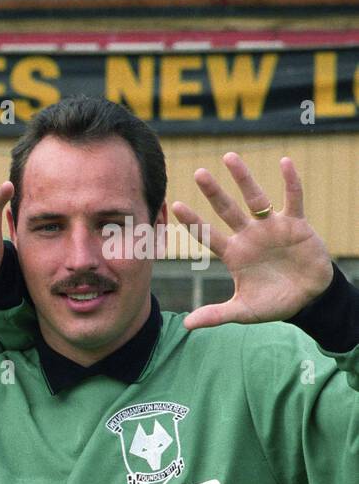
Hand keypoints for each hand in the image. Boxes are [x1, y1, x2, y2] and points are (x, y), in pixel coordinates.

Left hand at [173, 154, 332, 329]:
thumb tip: (186, 325)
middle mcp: (249, 236)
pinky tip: (284, 161)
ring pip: (256, 198)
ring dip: (244, 178)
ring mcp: (271, 227)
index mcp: (233, 254)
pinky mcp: (296, 224)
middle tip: (198, 172)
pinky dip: (290, 181)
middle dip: (213, 192)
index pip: (208, 235)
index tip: (175, 206)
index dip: (193, 222)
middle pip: (227, 210)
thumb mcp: (244, 311)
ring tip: (230, 157)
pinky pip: (293, 199)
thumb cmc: (273, 302)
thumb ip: (216, 315)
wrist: (308, 298)